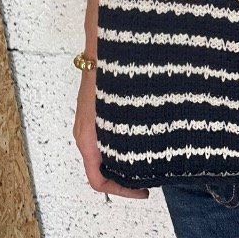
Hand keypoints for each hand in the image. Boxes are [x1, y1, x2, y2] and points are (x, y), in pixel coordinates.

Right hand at [74, 69, 148, 198]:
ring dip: (127, 162)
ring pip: (106, 154)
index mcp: (87, 139)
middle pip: (102, 170)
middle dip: (127, 179)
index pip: (98, 180)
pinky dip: (125, 146)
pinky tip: (146, 139)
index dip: (122, 191)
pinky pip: (109, 138)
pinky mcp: (98, 113)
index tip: (145, 192)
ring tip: (152, 161)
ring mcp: (91, 124)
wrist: (102, 45)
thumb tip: (144, 163)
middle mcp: (86, 135)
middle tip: (152, 179)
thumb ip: (128, 138)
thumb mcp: (119, 113)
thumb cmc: (109, 76)